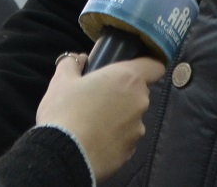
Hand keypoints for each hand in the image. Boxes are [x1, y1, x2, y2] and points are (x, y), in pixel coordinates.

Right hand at [36, 52, 165, 181]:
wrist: (63, 156)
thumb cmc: (65, 111)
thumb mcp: (62, 80)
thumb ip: (72, 63)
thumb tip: (79, 59)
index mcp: (128, 78)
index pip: (154, 66)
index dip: (145, 65)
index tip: (128, 69)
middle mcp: (139, 102)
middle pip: (139, 91)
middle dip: (123, 91)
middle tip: (98, 96)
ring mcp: (137, 129)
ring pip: (132, 116)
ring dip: (119, 116)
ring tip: (92, 122)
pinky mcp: (131, 152)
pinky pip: (126, 138)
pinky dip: (114, 137)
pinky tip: (94, 140)